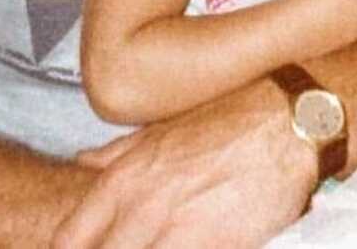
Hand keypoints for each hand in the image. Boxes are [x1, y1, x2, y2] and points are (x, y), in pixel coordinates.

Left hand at [52, 81, 312, 247]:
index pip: (69, 240)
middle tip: (133, 245)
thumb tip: (81, 165)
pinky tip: (196, 247)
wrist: (287, 123)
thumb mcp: (160, 130)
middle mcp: (142, 208)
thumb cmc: (226, 121)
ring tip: (166, 241)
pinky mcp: (216, 248)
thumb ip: (115, 154)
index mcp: (122, 178)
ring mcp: (178, 232)